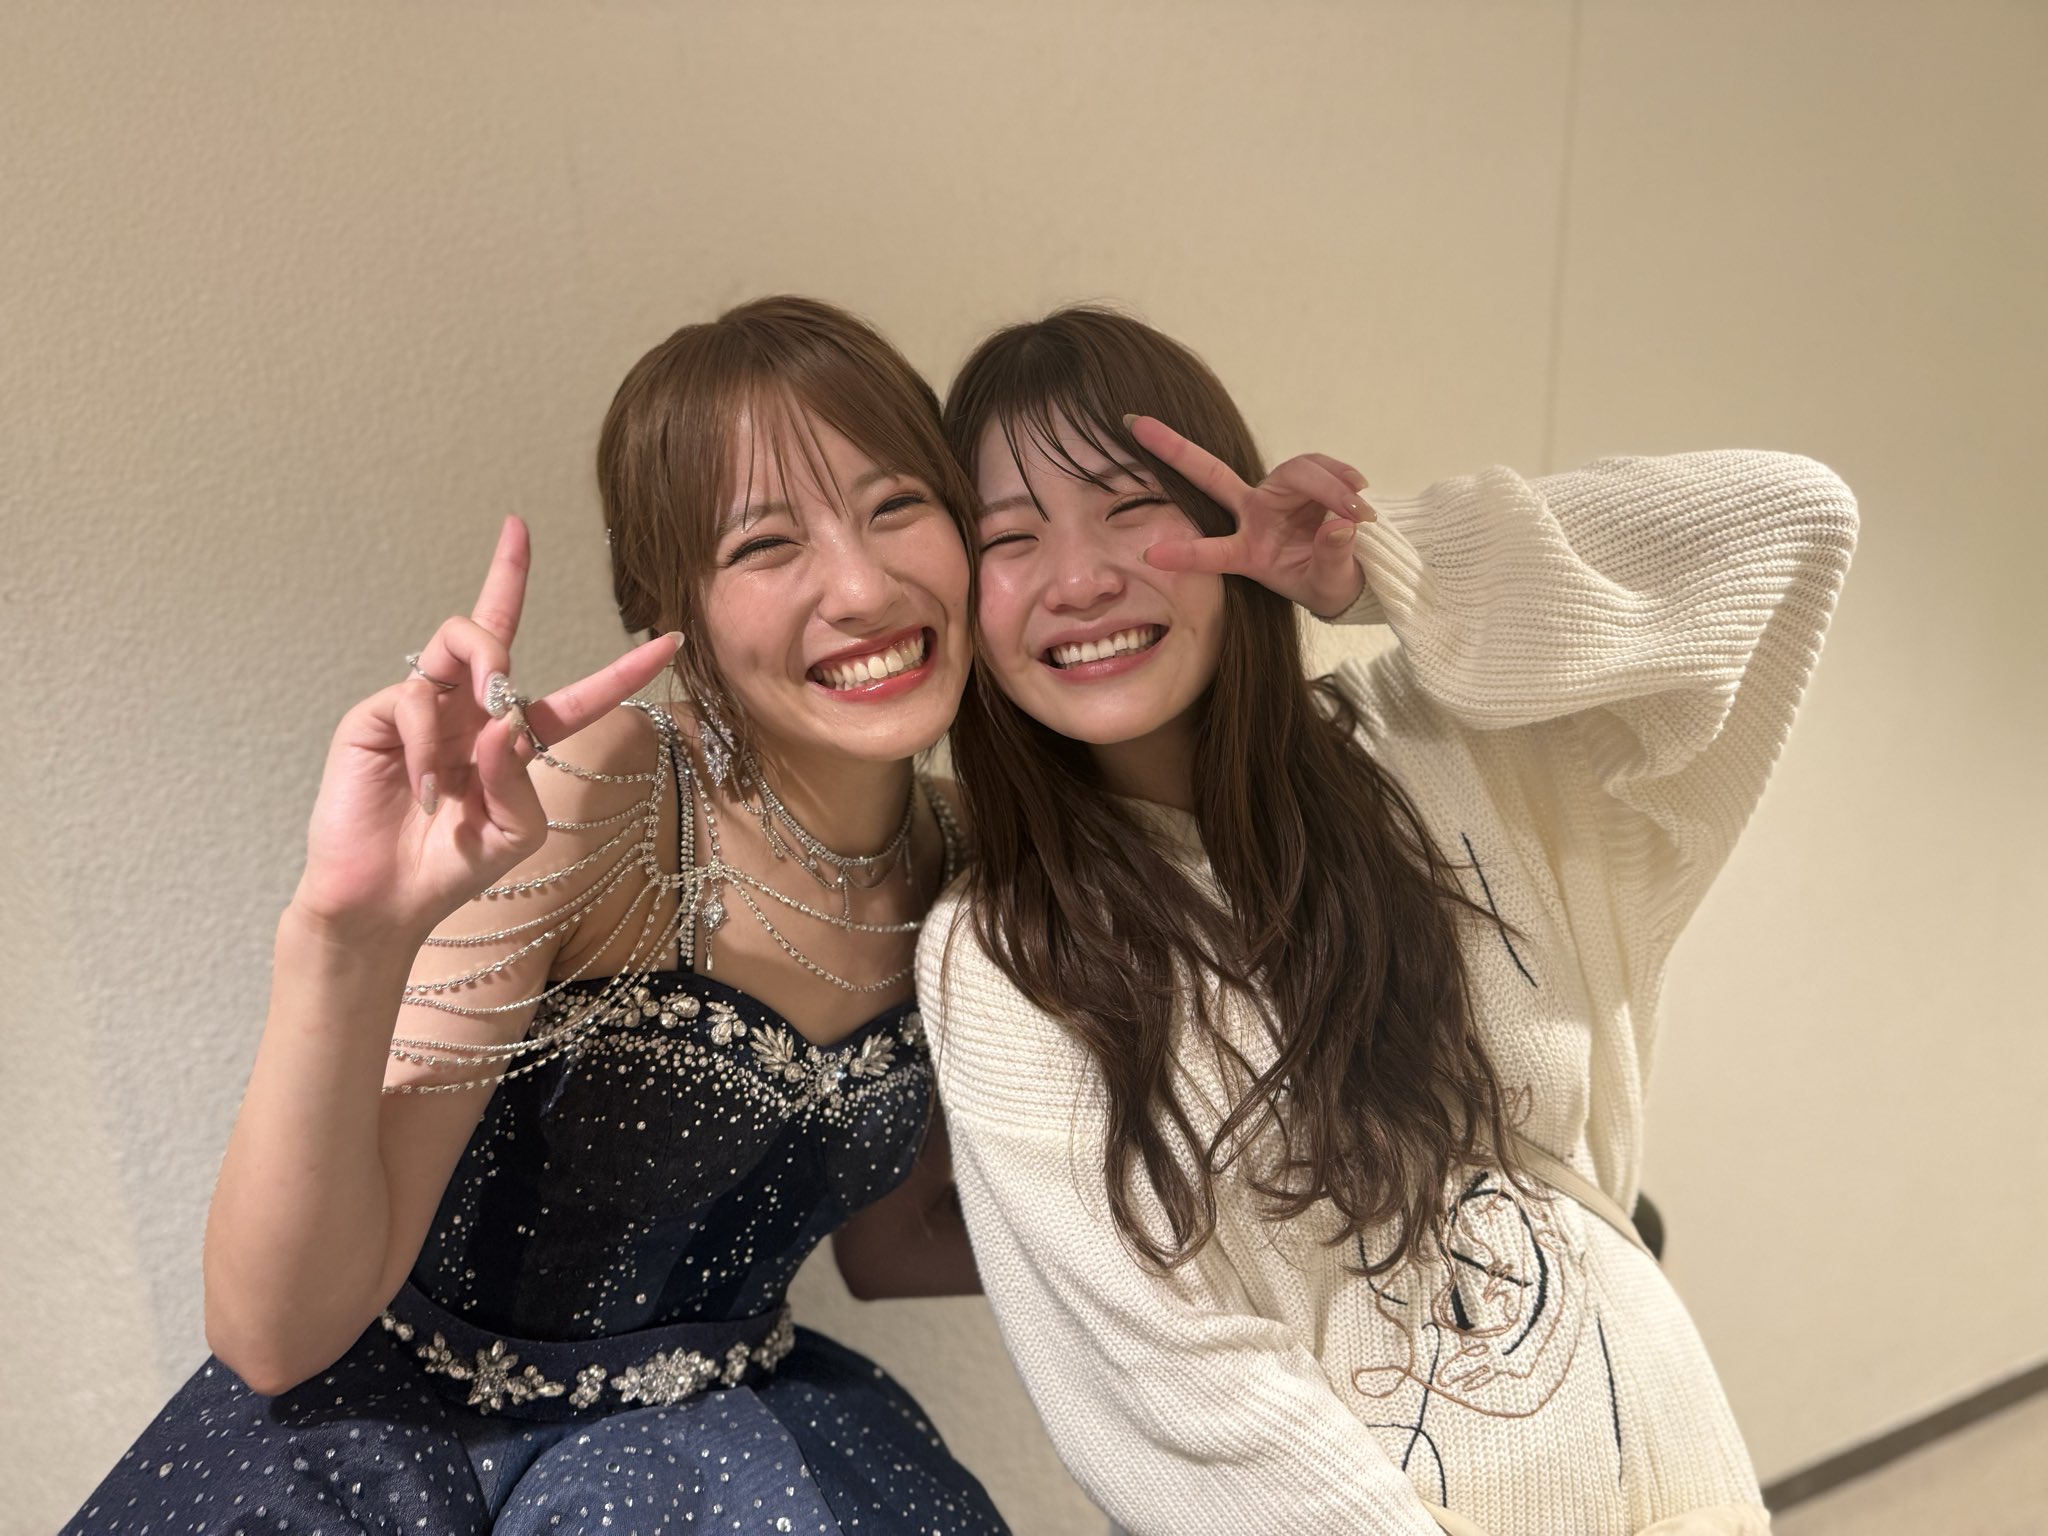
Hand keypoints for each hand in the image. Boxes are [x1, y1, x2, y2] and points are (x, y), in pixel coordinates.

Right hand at [290, 516, 680, 945]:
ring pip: (457, 636)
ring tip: (484, 712)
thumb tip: (505, 721)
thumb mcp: (513, 831)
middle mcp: (470, 712)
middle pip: (494, 623)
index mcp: (514, 740)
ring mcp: (425, 709)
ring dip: (484, 660)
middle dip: (508, 579)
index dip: (620, 671)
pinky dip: (427, 741)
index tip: (672, 640)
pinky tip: (425, 789)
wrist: (385, 901)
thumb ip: (520, 778)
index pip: (576, 697)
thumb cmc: (451, 868)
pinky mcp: (379, 717)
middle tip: (511, 620)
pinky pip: (415, 698)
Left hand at [1130, 414, 1372, 617]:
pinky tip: (1359, 490)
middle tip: (1134, 424)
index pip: (1214, 553)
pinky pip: (1319, 466)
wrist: (1349, 571)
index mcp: (1248, 554)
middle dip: (1174, 449)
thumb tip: (1339, 526)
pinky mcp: (1303, 479)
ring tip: (1359, 510)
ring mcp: (1275, 494)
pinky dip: (1341, 476)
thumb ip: (1332, 558)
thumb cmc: (1326, 583)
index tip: (1150, 556)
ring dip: (1330, 487)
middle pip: (1213, 475)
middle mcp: (1252, 517)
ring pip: (1295, 472)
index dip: (1186, 555)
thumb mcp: (1330, 585)